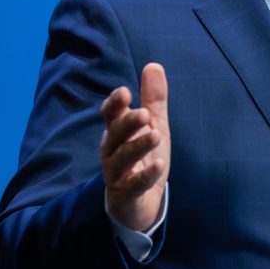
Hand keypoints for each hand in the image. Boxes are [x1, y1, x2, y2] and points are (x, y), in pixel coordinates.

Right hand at [99, 63, 169, 230]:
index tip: (125, 92)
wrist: (139, 203)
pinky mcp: (126, 196)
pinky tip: (159, 166)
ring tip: (155, 134)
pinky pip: (134, 185)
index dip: (115, 104)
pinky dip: (145, 176)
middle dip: (127, 123)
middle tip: (144, 114)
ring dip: (137, 146)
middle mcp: (113, 152)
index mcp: (117, 133)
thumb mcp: (153, 127)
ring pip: (122, 159)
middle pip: (114, 135)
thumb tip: (153, 65)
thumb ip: (153, 100)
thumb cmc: (143, 159)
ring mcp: (117, 175)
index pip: (110, 115)